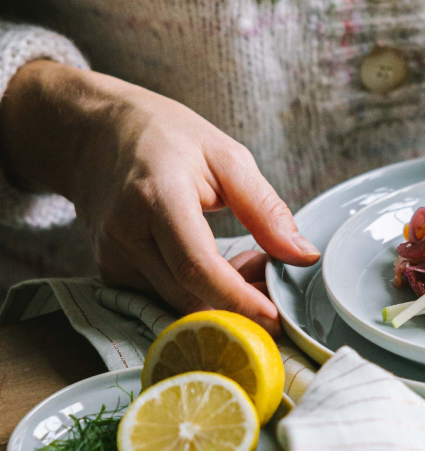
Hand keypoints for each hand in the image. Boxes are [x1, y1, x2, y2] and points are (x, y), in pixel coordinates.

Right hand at [0, 62, 319, 331]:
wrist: (96, 134)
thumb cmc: (165, 138)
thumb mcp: (227, 158)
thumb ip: (266, 210)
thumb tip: (302, 255)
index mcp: (157, 198)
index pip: (197, 267)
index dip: (238, 300)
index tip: (275, 316)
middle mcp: (126, 234)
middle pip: (189, 295)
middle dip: (241, 301)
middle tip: (272, 272)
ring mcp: (112, 256)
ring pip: (178, 303)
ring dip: (223, 298)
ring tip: (248, 260)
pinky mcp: (110, 271)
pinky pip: (163, 298)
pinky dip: (200, 293)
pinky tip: (218, 265)